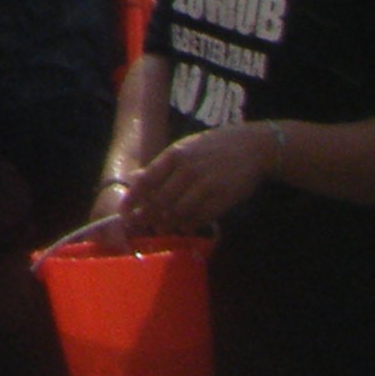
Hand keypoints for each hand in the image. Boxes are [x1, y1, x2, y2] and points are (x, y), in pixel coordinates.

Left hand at [112, 121, 274, 236]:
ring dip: (169, 223)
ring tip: (163, 228)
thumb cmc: (212, 147)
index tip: (124, 212)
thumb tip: (134, 178)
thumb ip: (160, 166)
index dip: (133, 199)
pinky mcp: (223, 198)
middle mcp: (188, 170)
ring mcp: (206, 184)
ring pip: (179, 212)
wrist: (250, 147)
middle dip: (147, 217)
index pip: (146, 180)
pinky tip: (186, 227)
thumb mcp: (183, 149)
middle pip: (160, 200)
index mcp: (174, 155)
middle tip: (141, 226)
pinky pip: (201, 217)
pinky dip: (190, 225)